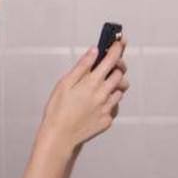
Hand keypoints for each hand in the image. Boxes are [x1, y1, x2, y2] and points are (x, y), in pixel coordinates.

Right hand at [39, 36, 128, 151]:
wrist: (59, 136)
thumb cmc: (57, 109)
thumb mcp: (65, 83)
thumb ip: (82, 66)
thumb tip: (94, 51)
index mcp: (92, 82)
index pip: (111, 60)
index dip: (117, 48)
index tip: (120, 41)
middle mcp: (103, 94)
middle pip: (120, 74)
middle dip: (117, 66)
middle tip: (109, 65)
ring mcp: (107, 108)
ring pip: (120, 90)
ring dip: (114, 85)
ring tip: (100, 87)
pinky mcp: (107, 120)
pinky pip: (113, 106)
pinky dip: (109, 102)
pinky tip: (96, 104)